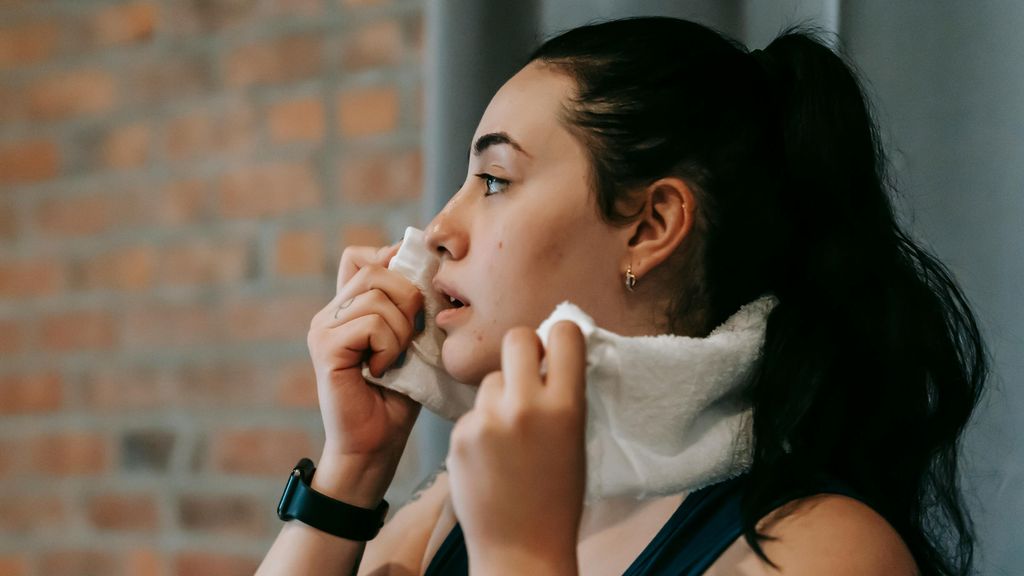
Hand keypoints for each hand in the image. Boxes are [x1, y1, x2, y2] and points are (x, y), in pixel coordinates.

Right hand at [306, 242, 422, 503]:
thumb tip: (427, 266)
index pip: (362, 256)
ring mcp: (323, 328)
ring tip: (395, 359)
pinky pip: (371, 323)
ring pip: (377, 295)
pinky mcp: (325, 347)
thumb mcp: (412, 342)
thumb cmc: (399, 397)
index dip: (393, 265)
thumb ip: (410, 307)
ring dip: (401, 329)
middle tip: (410, 338)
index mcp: (348, 307)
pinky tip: (382, 370)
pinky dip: (389, 346)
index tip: (415, 298)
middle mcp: (330, 312)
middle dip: (408, 299)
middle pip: (375, 269)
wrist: (375, 445)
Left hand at [446, 321, 586, 572]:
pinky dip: (480, 427)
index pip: (563, 333)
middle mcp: (525, 406)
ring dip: (499, 395)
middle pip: (516, 338)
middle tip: (527, 374)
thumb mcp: (575, 438)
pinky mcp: (459, 435)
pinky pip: (472, 412)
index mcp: (565, 406)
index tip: (556, 350)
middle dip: (523, 350)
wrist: (521, 548)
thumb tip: (550, 353)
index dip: (559, 337)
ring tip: (509, 437)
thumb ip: (563, 394)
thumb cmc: (557, 496)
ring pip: (490, 380)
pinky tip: (490, 458)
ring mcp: (487, 420)